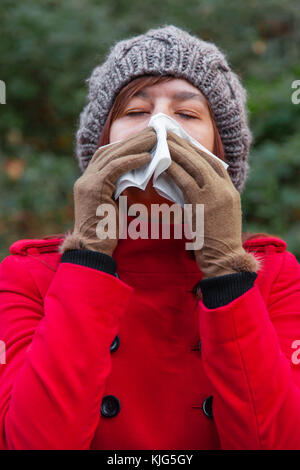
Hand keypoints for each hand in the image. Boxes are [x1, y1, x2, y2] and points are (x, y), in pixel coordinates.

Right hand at [60, 126, 156, 256]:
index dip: (126, 146)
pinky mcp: (93, 188)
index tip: (146, 139)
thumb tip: (141, 180)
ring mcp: (87, 182)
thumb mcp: (114, 206)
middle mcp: (85, 178)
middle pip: (110, 150)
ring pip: (112, 155)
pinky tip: (147, 156)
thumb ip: (121, 190)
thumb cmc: (107, 234)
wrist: (92, 250)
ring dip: (135, 145)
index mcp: (89, 181)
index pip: (108, 155)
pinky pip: (115, 168)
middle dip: (133, 140)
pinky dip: (131, 161)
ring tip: (154, 138)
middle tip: (153, 131)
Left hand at [165, 131, 259, 278]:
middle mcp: (225, 189)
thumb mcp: (215, 215)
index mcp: (230, 190)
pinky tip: (162, 162)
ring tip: (164, 141)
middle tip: (170, 134)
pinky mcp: (204, 203)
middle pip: (204, 159)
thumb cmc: (216, 242)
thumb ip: (204, 198)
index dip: (197, 150)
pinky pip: (186, 180)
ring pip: (195, 165)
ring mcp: (217, 194)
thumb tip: (183, 185)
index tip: (183, 141)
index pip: (213, 163)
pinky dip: (174, 170)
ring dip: (178, 151)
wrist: (224, 260)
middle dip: (186, 145)